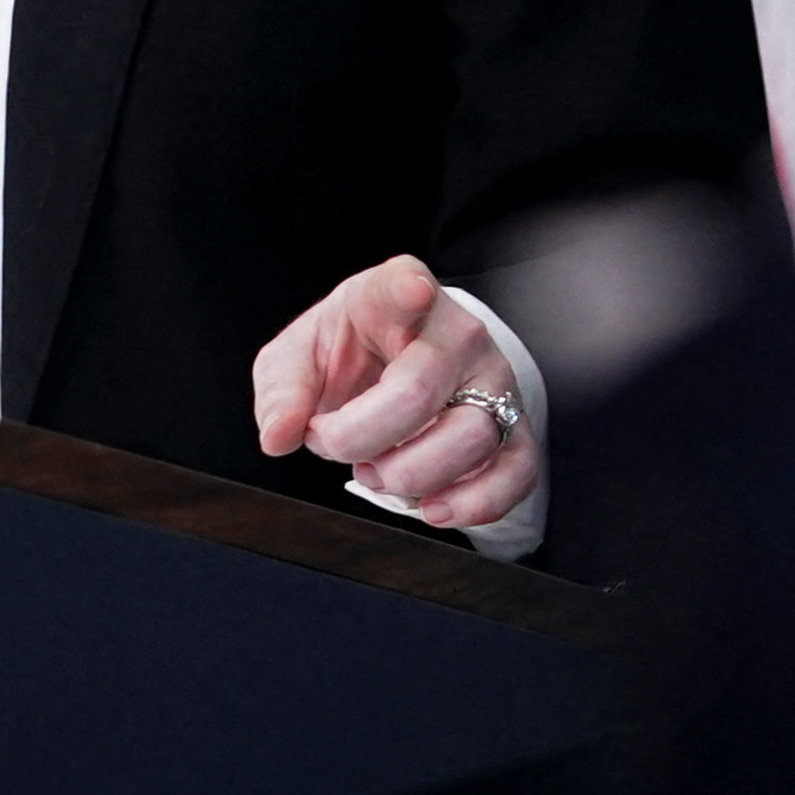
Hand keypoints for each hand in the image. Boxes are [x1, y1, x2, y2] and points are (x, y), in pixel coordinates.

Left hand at [248, 254, 535, 529]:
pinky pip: (515, 472)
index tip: (411, 291)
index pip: (402, 286)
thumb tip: (279, 436)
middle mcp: (456, 331)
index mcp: (393, 294)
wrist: (395, 367)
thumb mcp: (297, 357)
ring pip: (471, 437)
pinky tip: (433, 509)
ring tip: (376, 472)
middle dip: (361, 438)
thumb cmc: (349, 353)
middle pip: (418, 392)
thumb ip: (282, 391)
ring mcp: (494, 378)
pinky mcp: (515, 425)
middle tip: (334, 446)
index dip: (407, 290)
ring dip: (410, 475)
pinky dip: (474, 504)